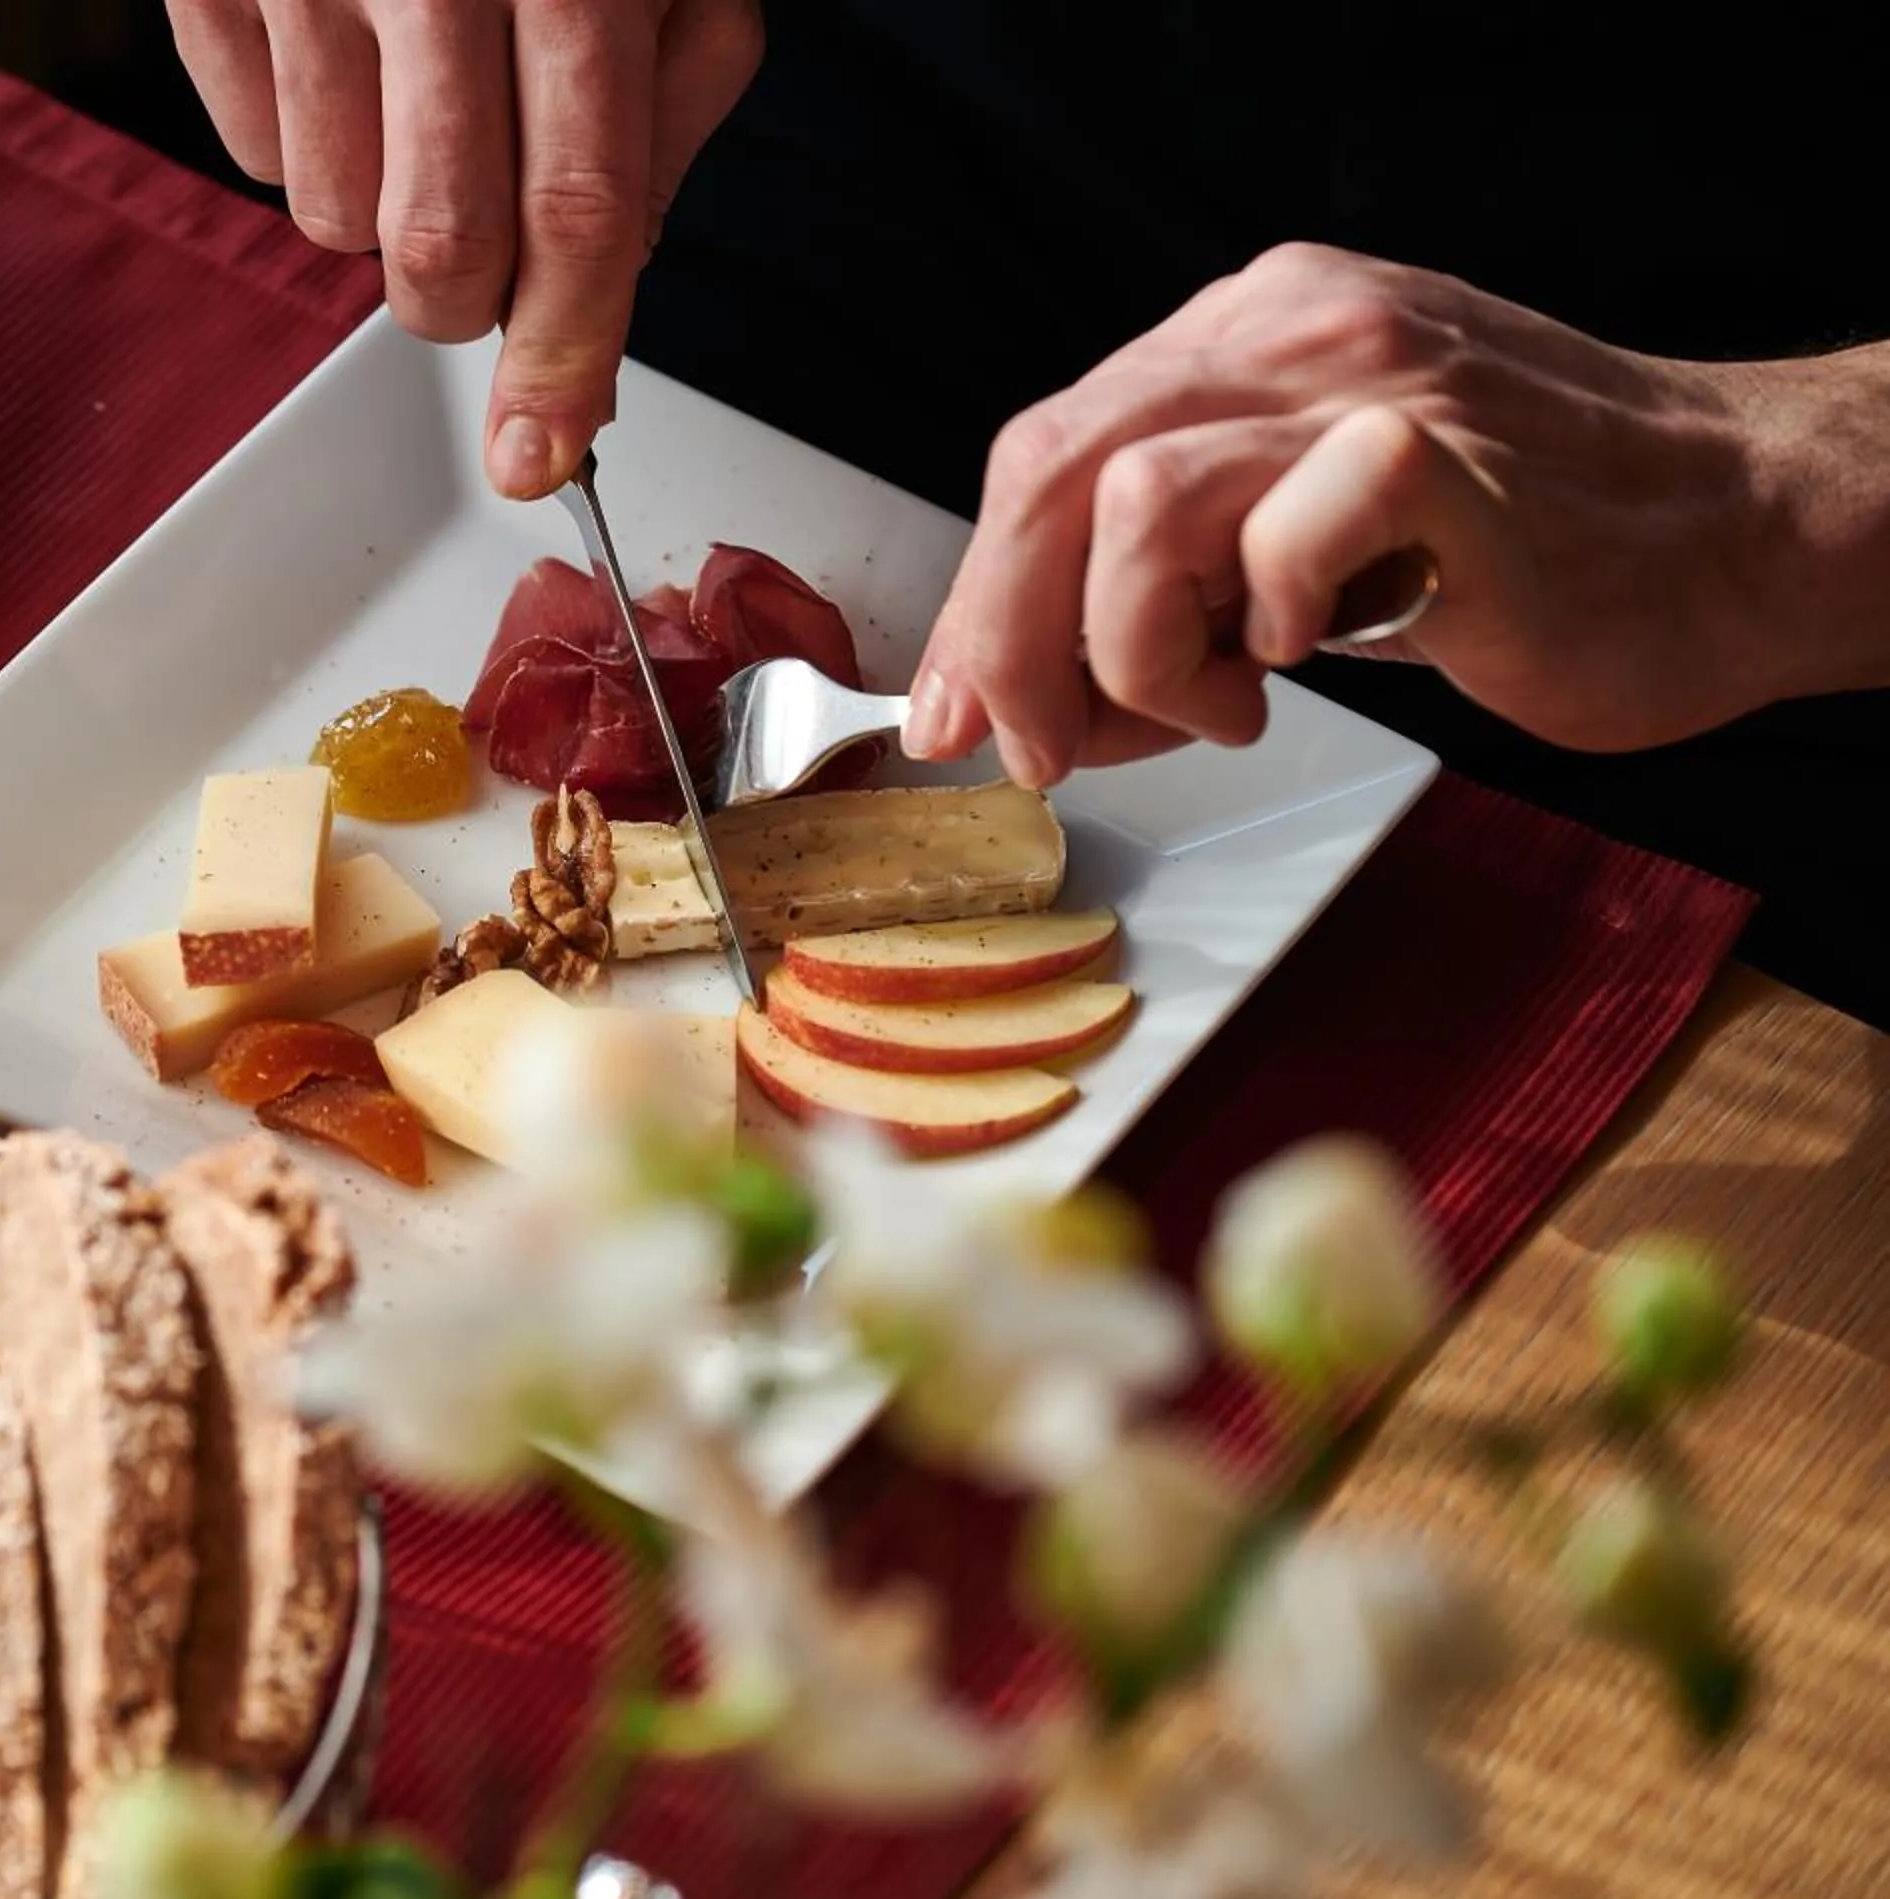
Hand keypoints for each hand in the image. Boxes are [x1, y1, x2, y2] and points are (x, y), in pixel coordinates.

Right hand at [168, 0, 762, 497]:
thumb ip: (666, 116)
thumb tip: (605, 290)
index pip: (574, 210)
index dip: (560, 358)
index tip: (540, 458)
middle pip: (437, 249)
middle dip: (466, 300)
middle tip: (483, 243)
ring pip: (332, 221)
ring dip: (384, 211)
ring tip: (416, 97)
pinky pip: (251, 152)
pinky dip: (306, 142)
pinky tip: (346, 53)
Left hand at [899, 243, 1846, 788]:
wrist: (1754, 533)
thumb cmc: (1538, 548)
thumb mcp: (1306, 537)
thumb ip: (1170, 580)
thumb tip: (1025, 690)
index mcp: (1249, 334)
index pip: (1044, 457)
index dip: (979, 601)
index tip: (963, 712)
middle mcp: (1294, 332)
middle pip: (1050, 470)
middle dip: (1010, 640)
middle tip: (1050, 747)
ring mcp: (1369, 386)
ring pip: (1129, 502)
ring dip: (1135, 648)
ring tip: (1226, 701)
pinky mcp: (1442, 461)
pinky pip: (1279, 533)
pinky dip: (1264, 621)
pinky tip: (1316, 656)